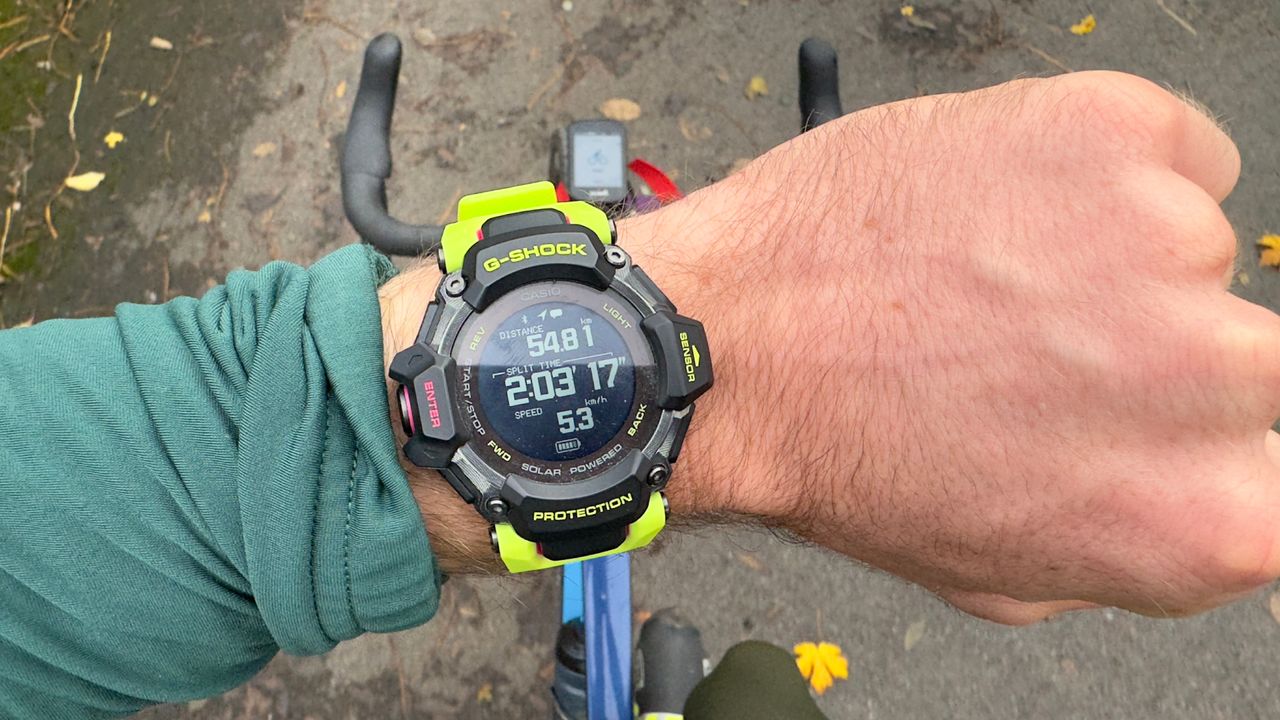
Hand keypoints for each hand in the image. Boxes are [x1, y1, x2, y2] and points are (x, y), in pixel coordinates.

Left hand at [621, 71, 1275, 623]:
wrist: (732, 347)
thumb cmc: (845, 465)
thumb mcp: (1006, 575)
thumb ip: (1136, 543)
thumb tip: (1198, 494)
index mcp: (1203, 518)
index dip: (1206, 443)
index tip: (1152, 418)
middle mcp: (1212, 375)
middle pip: (1257, 357)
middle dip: (1164, 355)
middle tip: (1050, 348)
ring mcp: (1165, 238)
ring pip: (1191, 246)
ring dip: (1110, 260)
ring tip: (988, 279)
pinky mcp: (1110, 131)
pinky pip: (1168, 149)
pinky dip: (1100, 172)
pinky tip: (1002, 211)